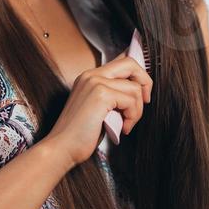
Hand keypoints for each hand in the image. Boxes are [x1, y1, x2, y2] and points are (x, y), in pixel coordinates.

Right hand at [45, 52, 152, 168]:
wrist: (62, 147)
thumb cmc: (80, 134)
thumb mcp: (99, 109)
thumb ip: (114, 96)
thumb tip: (137, 92)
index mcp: (89, 76)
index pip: (121, 61)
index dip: (138, 74)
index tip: (143, 94)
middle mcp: (92, 75)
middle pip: (131, 64)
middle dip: (145, 82)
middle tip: (145, 102)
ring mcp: (95, 82)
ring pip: (135, 88)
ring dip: (137, 110)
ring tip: (126, 124)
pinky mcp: (101, 94)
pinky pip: (131, 100)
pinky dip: (132, 117)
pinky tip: (123, 128)